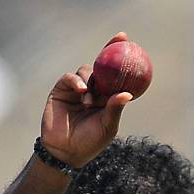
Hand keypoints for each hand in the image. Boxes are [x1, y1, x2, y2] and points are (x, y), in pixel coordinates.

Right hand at [40, 32, 132, 168]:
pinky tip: (81, 91)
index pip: (116, 75)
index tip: (131, 43)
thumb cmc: (90, 143)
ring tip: (89, 102)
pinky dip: (75, 81)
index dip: (122, 58)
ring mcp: (76, 89)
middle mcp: (93, 90)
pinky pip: (69, 78)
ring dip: (91, 82)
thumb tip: (128, 93)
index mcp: (107, 98)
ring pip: (86, 70)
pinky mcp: (61, 90)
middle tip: (119, 41)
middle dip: (110, 50)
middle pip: (102, 66)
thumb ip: (114, 109)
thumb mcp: (107, 127)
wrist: (65, 152)